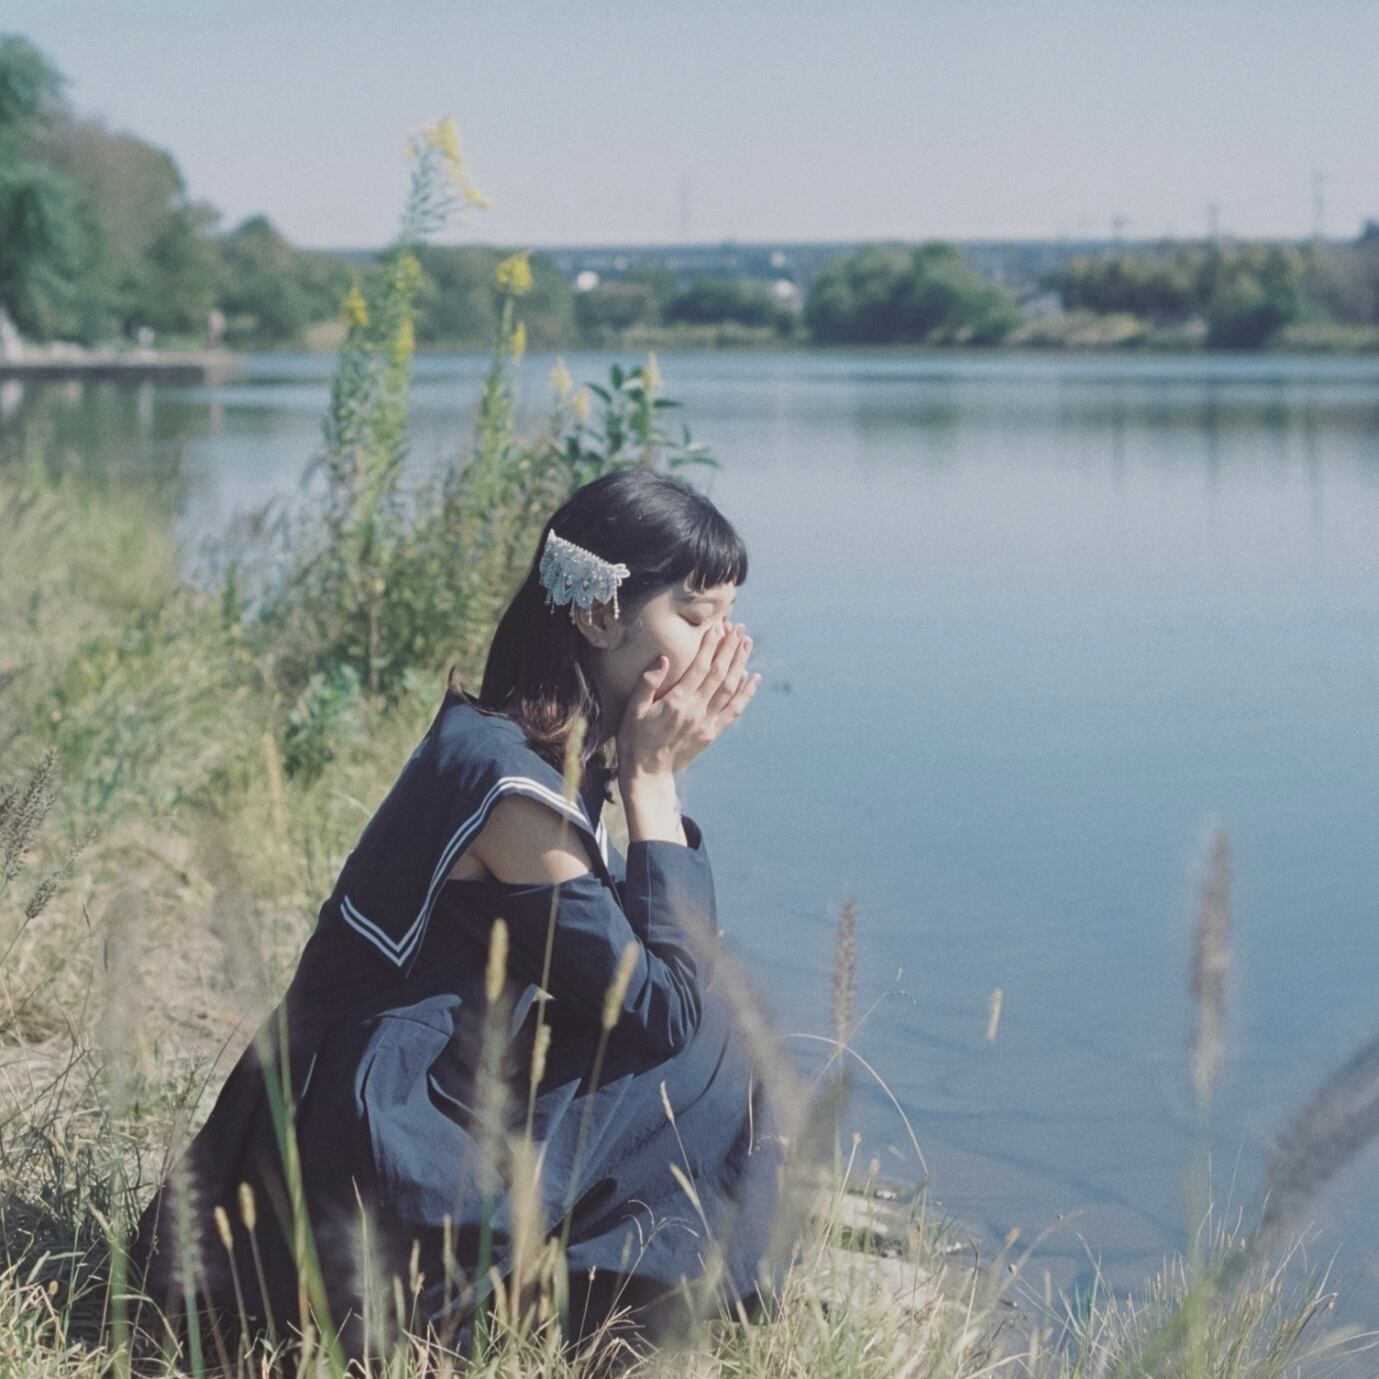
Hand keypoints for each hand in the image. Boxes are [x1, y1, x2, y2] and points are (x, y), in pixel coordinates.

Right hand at [617, 621, 759, 780]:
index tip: (718, 627)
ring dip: (740, 663)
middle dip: (730, 648)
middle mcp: (696, 710)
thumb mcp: (633, 709)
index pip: (700, 667)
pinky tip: (753, 677)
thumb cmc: (635, 739)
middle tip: (738, 628)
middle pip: (720, 673)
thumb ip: (648, 682)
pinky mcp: (712, 733)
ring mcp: (707, 722)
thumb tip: (663, 658)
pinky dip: (746, 693)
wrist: (648, 773)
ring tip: (747, 643)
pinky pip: (734, 710)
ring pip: (730, 688)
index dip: (711, 646)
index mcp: (676, 701)